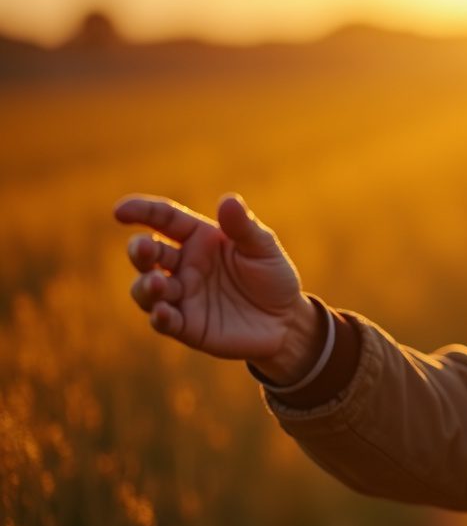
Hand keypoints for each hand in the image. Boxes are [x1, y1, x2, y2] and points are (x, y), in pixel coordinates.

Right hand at [114, 193, 318, 382]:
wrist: (286, 321)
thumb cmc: (272, 276)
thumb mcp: (263, 248)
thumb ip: (244, 227)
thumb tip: (228, 200)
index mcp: (198, 237)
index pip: (163, 219)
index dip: (141, 211)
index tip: (120, 211)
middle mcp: (183, 264)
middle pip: (148, 253)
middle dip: (140, 250)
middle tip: (143, 249)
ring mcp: (181, 295)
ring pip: (147, 289)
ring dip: (146, 286)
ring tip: (158, 283)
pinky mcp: (186, 325)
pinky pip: (164, 321)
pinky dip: (160, 317)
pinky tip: (163, 313)